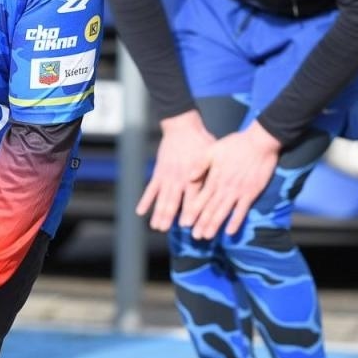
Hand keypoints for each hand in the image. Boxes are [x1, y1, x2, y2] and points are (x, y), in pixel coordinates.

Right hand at [136, 110, 215, 231]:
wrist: (182, 127)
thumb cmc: (201, 141)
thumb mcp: (211, 155)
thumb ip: (210, 173)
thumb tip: (216, 188)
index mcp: (193, 175)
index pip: (191, 197)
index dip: (188, 211)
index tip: (186, 225)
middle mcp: (179, 178)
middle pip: (173, 200)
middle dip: (169, 216)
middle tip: (166, 230)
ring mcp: (167, 176)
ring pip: (161, 197)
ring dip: (158, 213)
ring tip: (156, 226)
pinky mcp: (159, 172)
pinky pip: (151, 189)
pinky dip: (145, 200)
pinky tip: (140, 212)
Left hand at [180, 122, 282, 239]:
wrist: (260, 142)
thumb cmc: (236, 144)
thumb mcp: (213, 149)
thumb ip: (200, 164)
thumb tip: (189, 177)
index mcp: (214, 177)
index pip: (201, 198)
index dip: (192, 212)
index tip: (185, 224)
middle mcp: (225, 187)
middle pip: (211, 209)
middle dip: (201, 223)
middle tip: (194, 237)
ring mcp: (238, 191)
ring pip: (224, 212)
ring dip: (215, 225)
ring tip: (207, 236)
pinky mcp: (251, 193)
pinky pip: (242, 210)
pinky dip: (236, 222)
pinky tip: (230, 232)